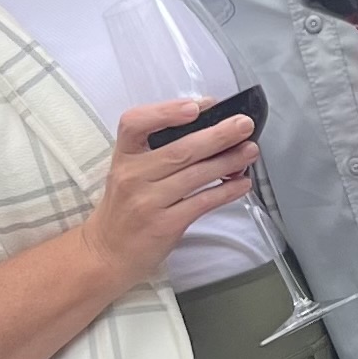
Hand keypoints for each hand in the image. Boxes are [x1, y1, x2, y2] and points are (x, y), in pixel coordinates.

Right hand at [77, 99, 256, 293]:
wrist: (107, 253)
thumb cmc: (125, 206)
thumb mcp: (129, 172)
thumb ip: (158, 150)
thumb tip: (208, 125)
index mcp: (123, 156)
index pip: (134, 123)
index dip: (166, 111)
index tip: (197, 106)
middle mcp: (132, 176)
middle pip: (179, 150)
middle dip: (217, 135)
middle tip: (244, 124)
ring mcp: (148, 202)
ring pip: (195, 175)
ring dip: (228, 161)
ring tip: (250, 150)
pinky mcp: (164, 225)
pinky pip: (202, 202)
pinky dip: (226, 191)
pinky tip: (242, 184)